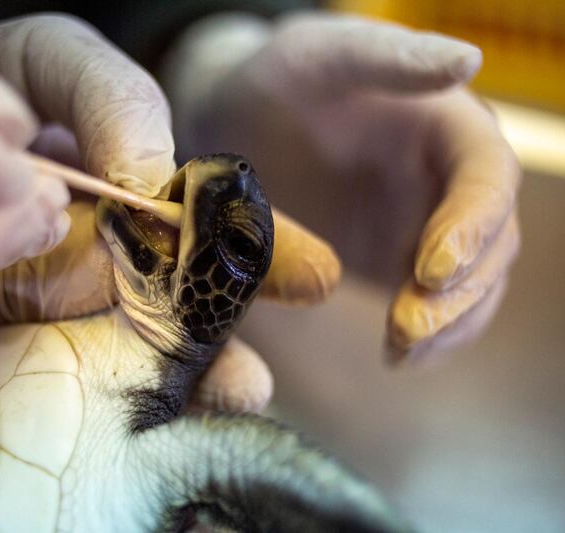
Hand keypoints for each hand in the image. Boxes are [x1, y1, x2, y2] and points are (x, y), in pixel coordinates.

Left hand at [163, 13, 519, 362]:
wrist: (238, 128)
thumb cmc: (273, 83)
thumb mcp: (317, 58)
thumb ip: (383, 58)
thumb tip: (469, 58)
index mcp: (444, 124)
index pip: (486, 176)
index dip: (472, 224)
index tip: (429, 267)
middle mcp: (449, 178)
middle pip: (491, 242)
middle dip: (459, 291)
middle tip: (407, 326)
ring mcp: (429, 224)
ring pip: (471, 285)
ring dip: (447, 325)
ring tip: (401, 351)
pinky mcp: (401, 262)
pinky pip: (432, 307)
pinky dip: (425, 338)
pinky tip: (397, 357)